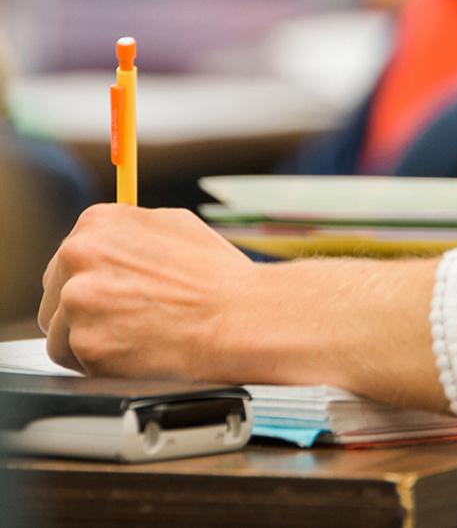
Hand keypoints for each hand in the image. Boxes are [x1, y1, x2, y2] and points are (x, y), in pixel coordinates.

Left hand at [36, 203, 449, 412]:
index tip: (131, 304)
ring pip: (63, 326)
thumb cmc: (246, 285)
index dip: (103, 288)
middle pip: (60, 290)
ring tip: (160, 341)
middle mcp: (91, 243)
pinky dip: (104, 364)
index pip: (75, 257)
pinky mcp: (94, 330)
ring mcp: (88, 285)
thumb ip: (152, 232)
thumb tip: (131, 229)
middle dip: (97, 312)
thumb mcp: (191, 235)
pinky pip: (72, 357)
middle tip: (153, 326)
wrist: (272, 320)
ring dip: (100, 341)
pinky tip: (151, 355)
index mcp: (112, 218)